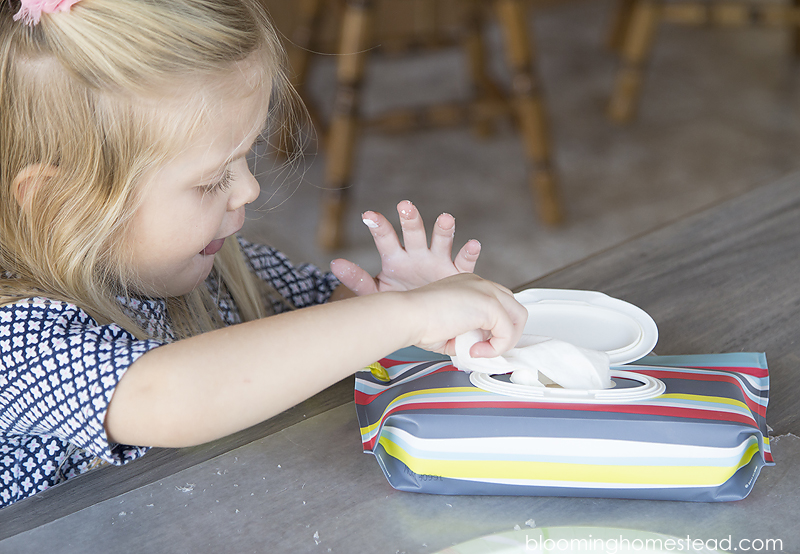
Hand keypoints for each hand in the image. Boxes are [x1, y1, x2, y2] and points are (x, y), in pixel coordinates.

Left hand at [330, 200, 480, 295]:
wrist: (426, 319)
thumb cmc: (399, 301)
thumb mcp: (376, 293)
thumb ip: (357, 279)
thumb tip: (333, 263)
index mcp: (396, 258)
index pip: (385, 239)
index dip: (378, 227)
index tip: (368, 215)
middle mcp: (417, 255)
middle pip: (414, 233)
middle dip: (410, 219)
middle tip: (405, 206)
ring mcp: (438, 261)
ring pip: (441, 241)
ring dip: (443, 230)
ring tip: (445, 219)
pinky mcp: (456, 274)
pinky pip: (464, 262)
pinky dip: (468, 253)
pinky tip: (472, 244)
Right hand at [401, 273, 527, 357]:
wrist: (407, 315)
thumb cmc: (417, 321)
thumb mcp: (450, 329)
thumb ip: (468, 336)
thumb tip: (478, 349)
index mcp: (469, 285)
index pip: (498, 303)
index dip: (494, 327)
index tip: (480, 343)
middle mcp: (480, 284)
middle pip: (513, 307)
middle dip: (505, 333)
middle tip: (486, 349)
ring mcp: (486, 291)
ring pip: (518, 317)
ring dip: (504, 340)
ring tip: (481, 351)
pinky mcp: (489, 304)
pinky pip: (507, 331)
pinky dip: (496, 347)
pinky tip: (475, 350)